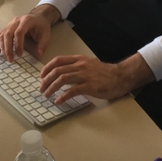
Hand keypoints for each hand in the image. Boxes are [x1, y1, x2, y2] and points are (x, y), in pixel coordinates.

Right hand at [0, 5, 60, 61]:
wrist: (38, 17)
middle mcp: (16, 20)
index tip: (20, 54)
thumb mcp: (46, 34)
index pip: (19, 32)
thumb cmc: (41, 25)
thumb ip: (43, 44)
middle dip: (8, 48)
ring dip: (2, 47)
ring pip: (2, 34)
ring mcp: (10, 23)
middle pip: (8, 34)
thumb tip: (38, 54)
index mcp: (27, 20)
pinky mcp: (7, 27)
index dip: (18, 44)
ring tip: (6, 57)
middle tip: (11, 59)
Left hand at [38, 52, 154, 103]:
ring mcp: (85, 75)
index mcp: (79, 59)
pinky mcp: (90, 86)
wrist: (120, 77)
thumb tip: (61, 76)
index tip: (41, 76)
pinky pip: (72, 90)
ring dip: (51, 88)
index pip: (58, 60)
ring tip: (47, 95)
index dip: (47, 68)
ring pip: (62, 79)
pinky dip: (62, 96)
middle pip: (58, 70)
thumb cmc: (105, 73)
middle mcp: (81, 65)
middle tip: (42, 88)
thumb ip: (76, 68)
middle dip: (46, 80)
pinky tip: (58, 101)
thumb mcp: (89, 65)